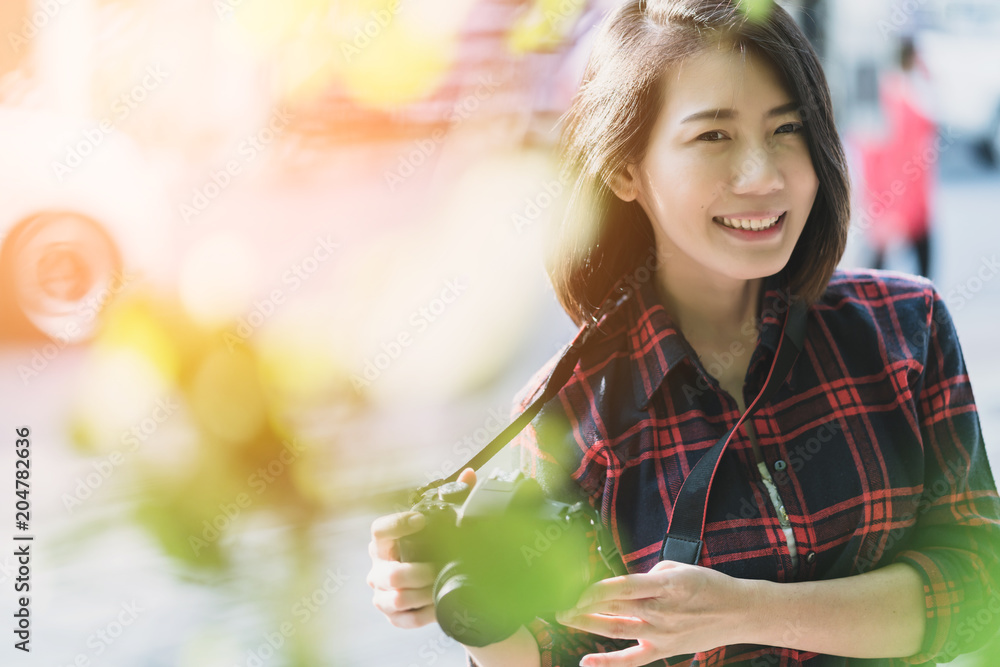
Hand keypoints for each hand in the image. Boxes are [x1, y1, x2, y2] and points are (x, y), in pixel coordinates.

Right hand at [367, 468, 476, 628]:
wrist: (428, 587)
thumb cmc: (431, 550)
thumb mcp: (440, 526)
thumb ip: (455, 497)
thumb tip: (470, 474)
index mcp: (383, 543)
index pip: (379, 530)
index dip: (398, 524)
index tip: (422, 519)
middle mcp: (377, 568)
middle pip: (391, 573)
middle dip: (421, 571)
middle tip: (441, 567)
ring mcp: (382, 594)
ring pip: (398, 598)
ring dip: (425, 593)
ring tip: (442, 585)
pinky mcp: (392, 616)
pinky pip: (406, 619)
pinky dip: (426, 613)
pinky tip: (439, 604)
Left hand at [554, 560, 757, 666]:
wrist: (739, 612)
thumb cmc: (709, 584)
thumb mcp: (678, 567)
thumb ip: (648, 574)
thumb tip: (626, 584)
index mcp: (663, 586)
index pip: (619, 587)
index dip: (592, 588)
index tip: (569, 585)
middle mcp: (659, 611)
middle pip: (612, 608)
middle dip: (581, 603)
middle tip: (555, 597)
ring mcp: (661, 633)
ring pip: (615, 630)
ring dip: (586, 624)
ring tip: (562, 617)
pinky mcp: (664, 650)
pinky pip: (631, 660)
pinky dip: (608, 662)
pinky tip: (585, 662)